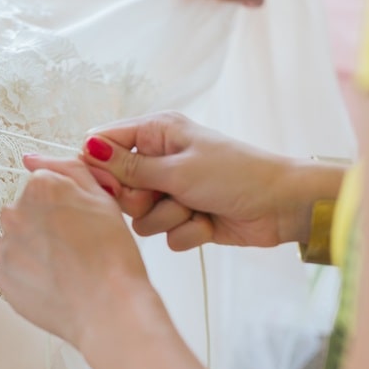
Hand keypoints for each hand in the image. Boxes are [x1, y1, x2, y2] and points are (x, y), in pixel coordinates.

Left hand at [0, 156, 156, 346]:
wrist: (108, 310)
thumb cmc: (112, 258)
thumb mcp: (102, 198)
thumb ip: (68, 168)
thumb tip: (32, 158)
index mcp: (40, 188)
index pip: (45, 186)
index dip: (67, 206)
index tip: (81, 223)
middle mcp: (14, 213)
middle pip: (28, 211)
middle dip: (47, 225)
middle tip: (77, 247)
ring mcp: (5, 247)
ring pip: (19, 239)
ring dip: (36, 249)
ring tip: (67, 268)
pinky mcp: (1, 277)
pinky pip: (13, 267)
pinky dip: (30, 273)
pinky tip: (55, 282)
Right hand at [70, 112, 342, 250]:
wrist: (283, 206)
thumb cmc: (235, 174)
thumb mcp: (177, 169)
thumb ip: (129, 166)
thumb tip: (86, 147)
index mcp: (156, 133)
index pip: (104, 143)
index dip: (100, 167)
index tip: (111, 185)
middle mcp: (160, 160)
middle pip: (119, 187)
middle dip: (141, 199)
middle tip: (166, 194)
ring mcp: (172, 191)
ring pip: (140, 217)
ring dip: (167, 218)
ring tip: (194, 207)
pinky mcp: (184, 219)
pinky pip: (164, 235)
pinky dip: (186, 232)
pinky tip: (208, 223)